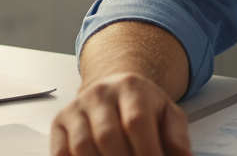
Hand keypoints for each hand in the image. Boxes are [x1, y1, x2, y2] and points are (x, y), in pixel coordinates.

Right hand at [51, 73, 191, 155]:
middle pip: (108, 136)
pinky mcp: (59, 123)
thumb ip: (177, 137)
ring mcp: (76, 108)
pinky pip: (60, 151)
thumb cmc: (142, 106)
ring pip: (83, 146)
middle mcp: (99, 94)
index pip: (136, 121)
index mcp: (131, 87)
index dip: (147, 152)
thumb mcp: (167, 113)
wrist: (113, 87)